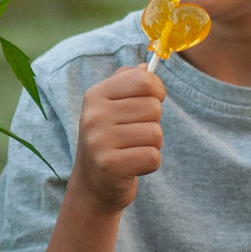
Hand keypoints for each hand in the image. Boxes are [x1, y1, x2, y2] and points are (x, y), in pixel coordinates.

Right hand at [73, 65, 165, 214]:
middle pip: (154, 108)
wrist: (93, 185)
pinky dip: (149, 164)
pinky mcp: (110, 166)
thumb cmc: (109, 140)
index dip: (157, 91)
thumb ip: (128, 82)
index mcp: (95, 95)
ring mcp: (99, 141)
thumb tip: (147, 66)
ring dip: (152, 145)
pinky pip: (153, 157)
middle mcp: (94, 115)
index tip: (151, 102)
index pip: (144, 80)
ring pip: (156, 134)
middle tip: (134, 135)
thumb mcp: (111, 107)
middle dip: (153, 123)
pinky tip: (132, 166)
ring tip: (132, 150)